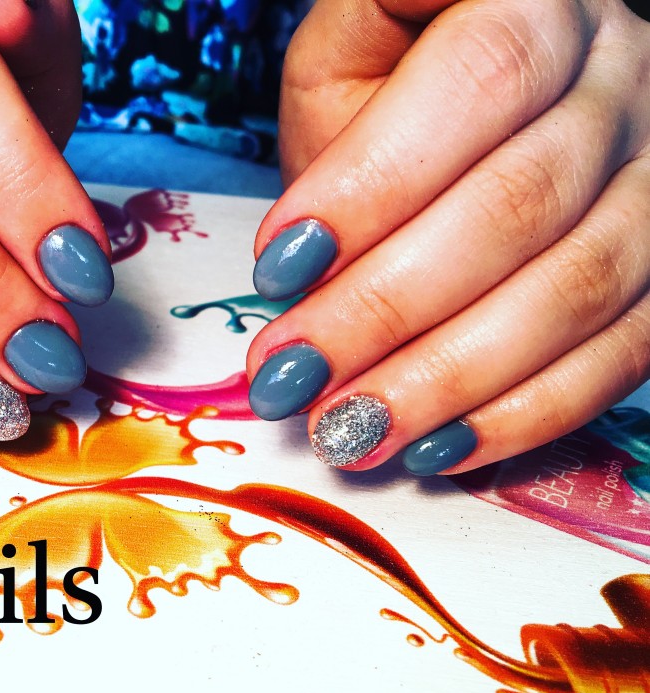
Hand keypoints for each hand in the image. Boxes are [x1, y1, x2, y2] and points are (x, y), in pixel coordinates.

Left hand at [247, 0, 649, 474]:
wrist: (494, 123)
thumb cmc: (396, 97)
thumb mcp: (350, 58)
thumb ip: (333, 118)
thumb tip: (297, 257)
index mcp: (538, 5)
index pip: (478, 80)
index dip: (374, 184)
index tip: (277, 267)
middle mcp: (623, 84)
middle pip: (519, 203)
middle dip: (387, 308)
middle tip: (291, 376)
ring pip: (576, 290)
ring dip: (446, 379)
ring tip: (347, 430)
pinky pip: (621, 355)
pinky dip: (522, 414)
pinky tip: (436, 447)